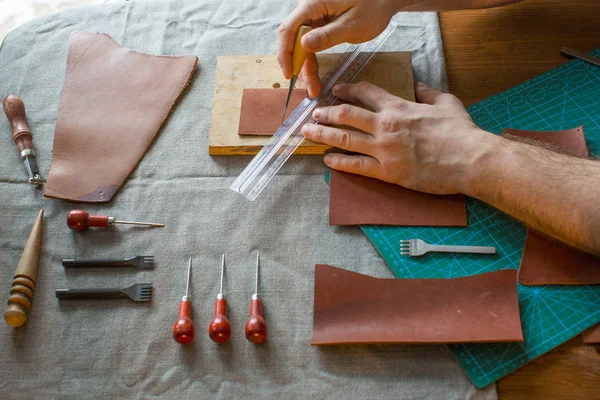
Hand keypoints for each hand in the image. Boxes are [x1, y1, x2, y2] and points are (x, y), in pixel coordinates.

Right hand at [277, 0, 398, 97]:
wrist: (383, 1)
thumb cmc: (372, 7)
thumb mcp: (352, 25)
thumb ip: (327, 36)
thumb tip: (303, 45)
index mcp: (313, 3)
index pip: (289, 29)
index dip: (286, 53)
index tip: (290, 74)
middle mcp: (308, 9)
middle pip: (292, 39)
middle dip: (298, 66)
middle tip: (309, 88)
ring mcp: (313, 17)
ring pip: (299, 45)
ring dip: (305, 67)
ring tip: (313, 88)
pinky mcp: (318, 25)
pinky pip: (308, 44)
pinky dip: (310, 60)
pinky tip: (313, 75)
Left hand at [301, 82, 498, 194]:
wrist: (470, 159)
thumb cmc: (460, 131)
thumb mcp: (446, 103)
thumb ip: (429, 93)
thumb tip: (420, 85)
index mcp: (399, 107)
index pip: (366, 92)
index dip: (347, 89)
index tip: (335, 90)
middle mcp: (386, 125)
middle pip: (347, 114)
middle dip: (326, 112)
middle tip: (313, 113)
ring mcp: (384, 149)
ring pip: (345, 139)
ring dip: (323, 134)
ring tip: (308, 132)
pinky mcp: (387, 172)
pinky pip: (357, 166)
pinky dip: (339, 162)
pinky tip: (327, 160)